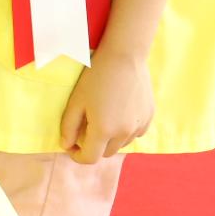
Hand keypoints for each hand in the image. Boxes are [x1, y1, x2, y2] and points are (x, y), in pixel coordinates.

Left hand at [59, 46, 154, 161]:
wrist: (125, 57)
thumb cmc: (95, 77)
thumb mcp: (76, 102)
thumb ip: (68, 127)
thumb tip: (66, 145)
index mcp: (103, 130)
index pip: (90, 158)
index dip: (78, 155)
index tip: (71, 147)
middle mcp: (124, 133)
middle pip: (106, 153)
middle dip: (93, 147)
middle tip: (85, 129)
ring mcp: (139, 126)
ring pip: (121, 144)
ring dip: (110, 139)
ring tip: (103, 117)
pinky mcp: (149, 118)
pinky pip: (134, 133)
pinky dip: (124, 130)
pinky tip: (118, 112)